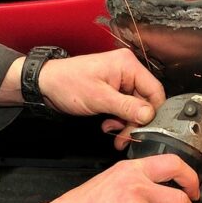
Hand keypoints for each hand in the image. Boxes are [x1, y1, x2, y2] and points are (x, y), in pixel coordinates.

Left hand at [36, 48, 164, 128]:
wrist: (46, 84)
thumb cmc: (67, 83)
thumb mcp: (99, 98)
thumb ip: (126, 107)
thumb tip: (149, 114)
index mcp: (128, 65)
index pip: (155, 90)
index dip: (152, 112)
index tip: (144, 129)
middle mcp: (127, 71)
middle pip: (145, 102)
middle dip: (135, 122)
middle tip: (125, 137)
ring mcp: (120, 81)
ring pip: (135, 108)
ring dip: (125, 123)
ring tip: (113, 133)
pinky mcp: (112, 91)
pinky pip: (124, 108)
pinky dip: (118, 119)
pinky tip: (108, 125)